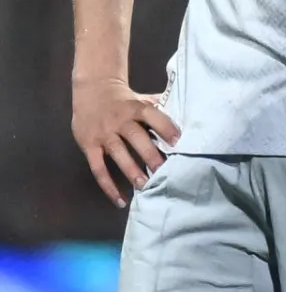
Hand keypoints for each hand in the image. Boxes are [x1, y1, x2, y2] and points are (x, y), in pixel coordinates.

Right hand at [71, 77, 178, 207]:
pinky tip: (120, 200)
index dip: (165, 127)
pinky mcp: (89, 146)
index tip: (178, 142)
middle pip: (136, 138)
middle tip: (164, 171)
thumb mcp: (142, 98)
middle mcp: (120, 120)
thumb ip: (161, 108)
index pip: (152, 116)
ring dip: (132, 171)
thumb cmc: (126, 100)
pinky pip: (98, 168)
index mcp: (136, 108)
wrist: (92, 91)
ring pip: (118, 154)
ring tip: (145, 186)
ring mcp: (104, 134)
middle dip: (150, 155)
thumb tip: (191, 114)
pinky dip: (108, 186)